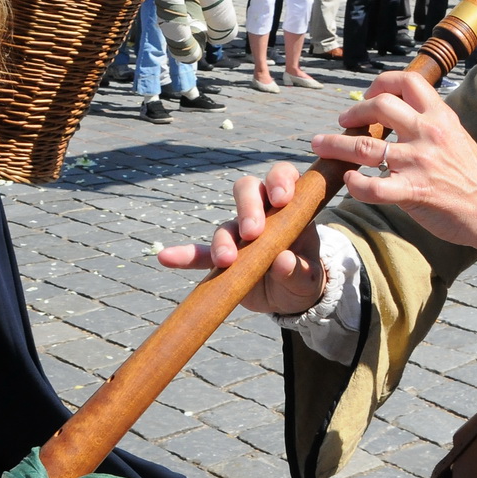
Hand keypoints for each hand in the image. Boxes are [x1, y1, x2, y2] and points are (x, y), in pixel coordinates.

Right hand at [156, 164, 328, 314]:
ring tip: (226, 260)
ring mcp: (239, 235)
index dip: (280, 180)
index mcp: (290, 209)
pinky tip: (166, 257)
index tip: (281, 199)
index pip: (284, 178)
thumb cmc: (305, 277)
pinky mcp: (222, 258)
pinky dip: (184, 255)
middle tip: (252, 232)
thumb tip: (282, 260)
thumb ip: (300, 270)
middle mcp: (263, 214)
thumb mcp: (310, 279)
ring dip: (223, 239)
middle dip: (248, 206)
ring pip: (226, 223)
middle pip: (248, 191)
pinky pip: (200, 254)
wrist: (290, 299)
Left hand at [311, 72, 476, 265]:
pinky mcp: (414, 192)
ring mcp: (420, 162)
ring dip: (336, 144)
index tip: (369, 94)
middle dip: (354, 112)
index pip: (407, 81)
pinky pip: (374, 186)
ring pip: (366, 146)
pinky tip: (350, 181)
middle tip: (343, 122)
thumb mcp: (457, 136)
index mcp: (441, 116)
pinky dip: (355, 183)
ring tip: (321, 145)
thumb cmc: (473, 176)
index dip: (381, 83)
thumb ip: (430, 123)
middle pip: (381, 106)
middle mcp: (429, 133)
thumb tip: (402, 114)